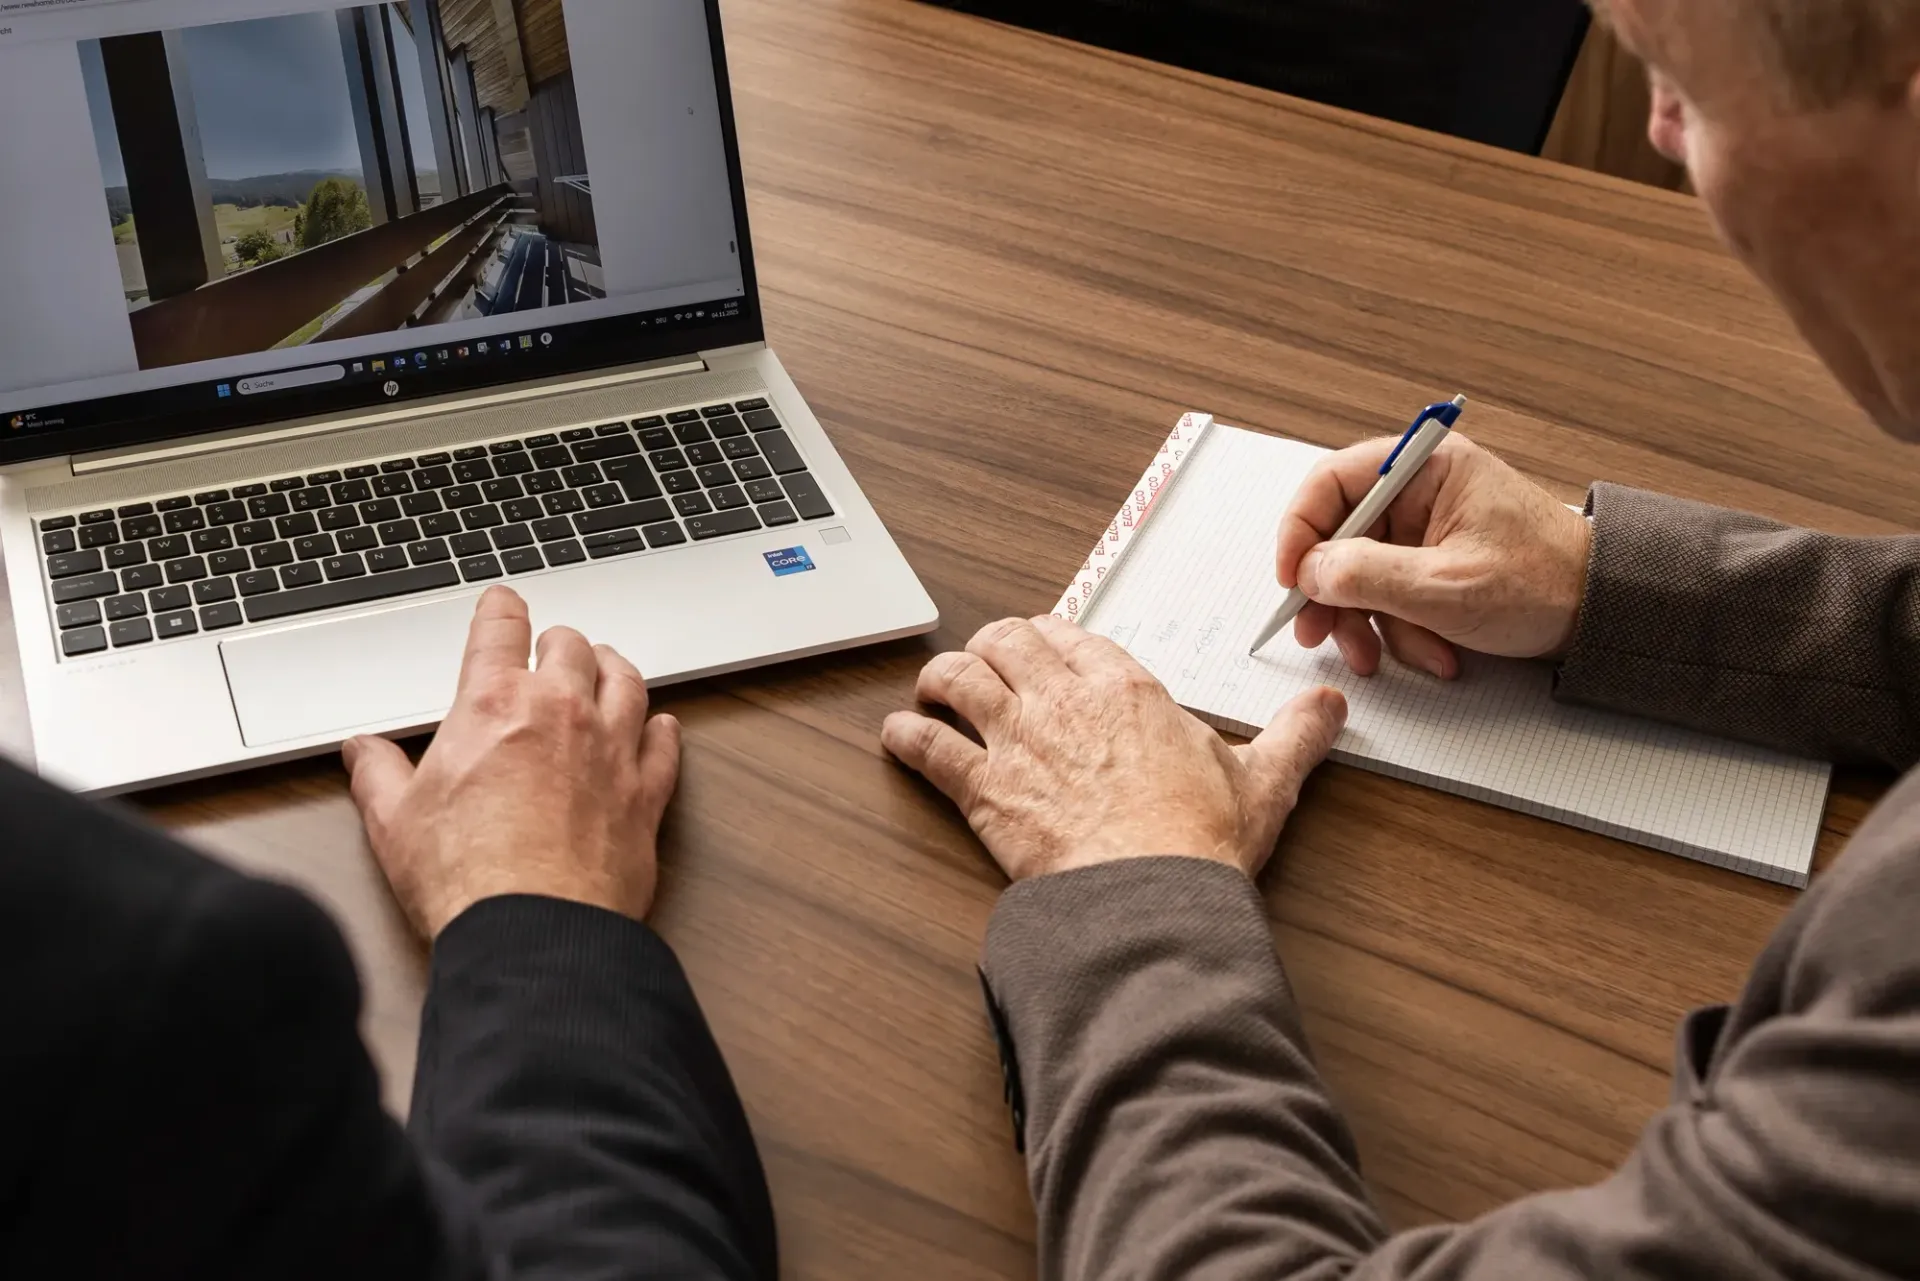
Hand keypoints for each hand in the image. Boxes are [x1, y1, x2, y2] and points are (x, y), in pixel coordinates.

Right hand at [342, 587, 681, 937]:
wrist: (534, 931)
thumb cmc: (466, 877)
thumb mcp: (394, 820)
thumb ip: (377, 774)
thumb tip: (362, 751)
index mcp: (495, 705)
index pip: (502, 631)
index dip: (501, 609)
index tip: (504, 603)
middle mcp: (562, 714)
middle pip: (574, 648)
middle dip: (559, 643)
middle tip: (552, 648)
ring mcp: (611, 751)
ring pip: (627, 684)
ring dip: (614, 669)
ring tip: (607, 667)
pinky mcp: (646, 795)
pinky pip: (664, 745)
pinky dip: (662, 731)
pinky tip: (660, 727)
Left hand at [882, 616, 1346, 881]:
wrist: (1150, 897)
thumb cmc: (1200, 843)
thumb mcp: (1265, 781)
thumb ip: (1297, 735)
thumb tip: (1330, 707)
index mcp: (1124, 686)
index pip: (1066, 632)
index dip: (1043, 634)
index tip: (1037, 644)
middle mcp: (1062, 699)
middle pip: (1003, 640)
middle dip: (987, 645)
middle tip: (982, 660)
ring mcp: (1017, 740)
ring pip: (957, 677)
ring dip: (940, 678)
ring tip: (933, 688)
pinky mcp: (983, 790)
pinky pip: (927, 746)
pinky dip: (905, 735)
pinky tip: (897, 736)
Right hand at [1274, 433, 1591, 677]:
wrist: (1602, 613)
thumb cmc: (1544, 582)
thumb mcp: (1445, 585)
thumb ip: (1367, 575)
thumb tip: (1309, 571)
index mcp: (1425, 468)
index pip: (1332, 483)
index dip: (1300, 530)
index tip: (1291, 578)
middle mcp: (1419, 491)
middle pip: (1339, 536)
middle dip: (1331, 593)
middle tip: (1318, 632)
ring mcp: (1425, 530)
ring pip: (1359, 574)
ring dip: (1369, 623)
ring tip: (1386, 657)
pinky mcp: (1432, 564)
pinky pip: (1390, 596)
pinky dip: (1401, 630)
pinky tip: (1434, 652)